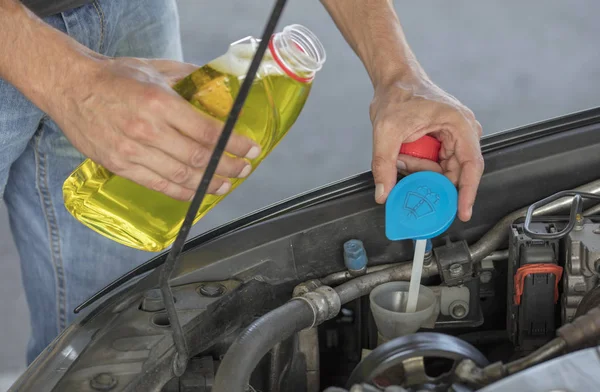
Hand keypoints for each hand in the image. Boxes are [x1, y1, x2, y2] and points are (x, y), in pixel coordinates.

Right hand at [47, 57, 259, 200]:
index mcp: (160, 102)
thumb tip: (218, 85)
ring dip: (209, 184)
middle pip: (199, 158)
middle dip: (228, 167)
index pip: (208, 131)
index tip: (250, 149)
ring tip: (226, 185)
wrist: (69, 87)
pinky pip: (158, 185)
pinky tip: (198, 192)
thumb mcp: (154, 69)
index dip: (234, 144)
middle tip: (244, 169)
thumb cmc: (113, 77)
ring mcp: (132, 150)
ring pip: (181, 177)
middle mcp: (148, 129)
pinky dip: (182, 193)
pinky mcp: (120, 165)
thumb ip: (188, 78)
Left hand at [369, 78, 483, 221]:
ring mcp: (455, 137)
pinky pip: (435, 164)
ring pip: (442, 170)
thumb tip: (383, 194)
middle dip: (429, 178)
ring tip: (401, 155)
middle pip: (455, 171)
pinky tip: (405, 154)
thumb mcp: (386, 131)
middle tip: (406, 172)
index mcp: (460, 124)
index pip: (472, 166)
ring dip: (420, 169)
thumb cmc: (397, 94)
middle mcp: (464, 131)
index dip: (467, 192)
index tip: (462, 211)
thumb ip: (383, 165)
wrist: (394, 80)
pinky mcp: (445, 141)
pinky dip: (419, 165)